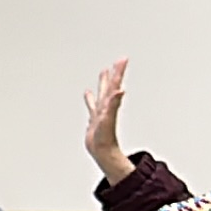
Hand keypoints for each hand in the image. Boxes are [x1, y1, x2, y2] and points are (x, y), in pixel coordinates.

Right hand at [82, 59, 132, 184]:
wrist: (102, 151)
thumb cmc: (105, 138)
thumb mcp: (108, 119)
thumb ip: (114, 104)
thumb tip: (121, 90)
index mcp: (110, 104)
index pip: (115, 84)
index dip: (118, 71)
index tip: (123, 59)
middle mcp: (107, 106)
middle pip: (111, 85)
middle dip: (115, 73)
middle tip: (119, 60)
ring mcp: (101, 111)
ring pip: (103, 92)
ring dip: (104, 82)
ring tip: (104, 71)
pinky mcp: (95, 118)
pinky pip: (92, 104)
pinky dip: (90, 98)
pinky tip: (88, 93)